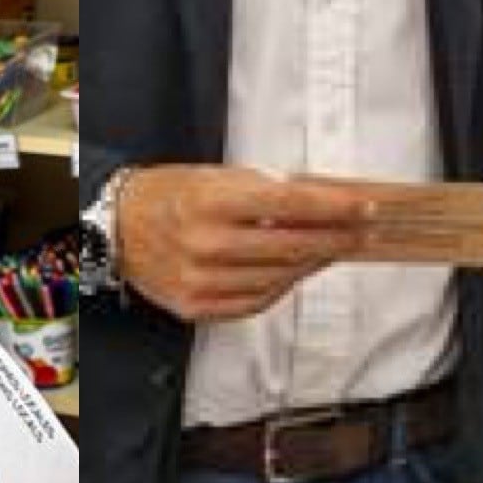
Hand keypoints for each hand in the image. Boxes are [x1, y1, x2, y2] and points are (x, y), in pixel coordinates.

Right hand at [117, 165, 374, 321]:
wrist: (118, 228)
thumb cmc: (170, 194)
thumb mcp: (216, 175)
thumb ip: (266, 190)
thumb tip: (324, 201)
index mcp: (210, 201)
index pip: (290, 205)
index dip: (333, 208)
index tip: (364, 208)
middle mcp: (205, 243)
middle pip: (291, 246)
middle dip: (336, 238)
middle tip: (362, 232)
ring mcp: (200, 280)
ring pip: (279, 278)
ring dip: (313, 263)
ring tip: (333, 249)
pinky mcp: (197, 306)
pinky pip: (255, 302)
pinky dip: (282, 287)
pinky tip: (297, 271)